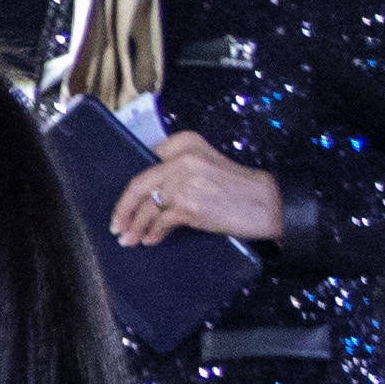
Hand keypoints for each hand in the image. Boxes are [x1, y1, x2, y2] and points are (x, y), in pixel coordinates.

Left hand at [114, 128, 284, 246]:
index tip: (126, 201)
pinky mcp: (190, 206)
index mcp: (185, 143)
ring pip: (148, 207)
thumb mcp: (207, 164)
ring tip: (129, 239)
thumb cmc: (238, 187)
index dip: (133, 187)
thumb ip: (178, 169)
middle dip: (123, 209)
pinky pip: (161, 222)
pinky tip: (150, 240)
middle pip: (139, 185)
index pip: (146, 162)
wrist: (268, 203)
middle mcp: (181, 159)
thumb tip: (147, 193)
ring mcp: (184, 182)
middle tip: (116, 226)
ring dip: (135, 226)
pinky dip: (153, 233)